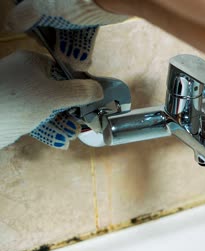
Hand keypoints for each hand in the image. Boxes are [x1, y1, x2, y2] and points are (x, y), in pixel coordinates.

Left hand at [3, 0, 126, 148]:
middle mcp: (25, 77)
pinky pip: (36, 120)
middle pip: (58, 92)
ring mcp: (18, 97)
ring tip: (72, 135)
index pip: (64, 72)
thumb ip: (79, 92)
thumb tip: (100, 89)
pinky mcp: (13, 115)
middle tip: (85, 123)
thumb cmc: (17, 101)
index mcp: (33, 63)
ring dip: (63, 122)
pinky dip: (49, 130)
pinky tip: (61, 141)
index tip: (93, 102)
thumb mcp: (54, 95)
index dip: (81, 87)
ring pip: (48, 109)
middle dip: (72, 110)